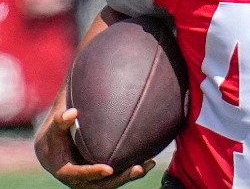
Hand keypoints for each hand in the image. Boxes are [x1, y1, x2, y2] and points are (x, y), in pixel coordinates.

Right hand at [34, 106, 154, 187]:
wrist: (54, 144)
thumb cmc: (55, 133)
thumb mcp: (54, 127)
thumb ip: (60, 121)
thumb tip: (72, 114)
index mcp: (63, 170)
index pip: (78, 175)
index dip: (92, 173)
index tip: (108, 169)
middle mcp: (78, 179)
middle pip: (100, 184)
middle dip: (120, 179)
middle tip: (138, 169)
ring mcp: (91, 179)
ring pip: (111, 182)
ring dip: (130, 176)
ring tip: (149, 164)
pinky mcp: (101, 175)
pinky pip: (116, 176)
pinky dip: (130, 170)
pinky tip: (149, 162)